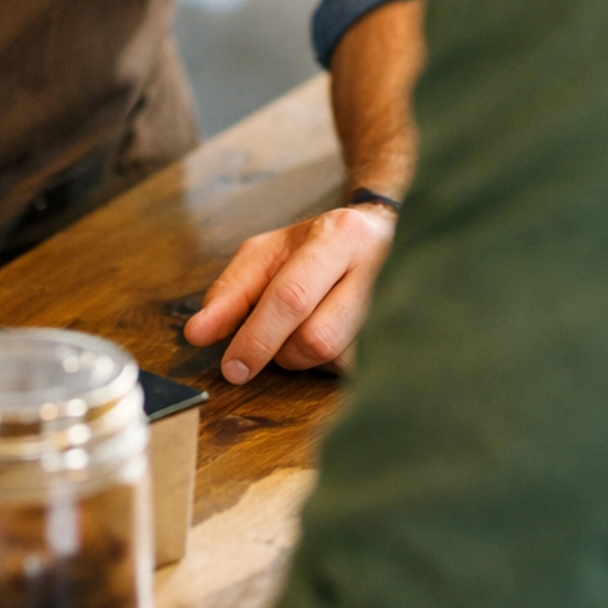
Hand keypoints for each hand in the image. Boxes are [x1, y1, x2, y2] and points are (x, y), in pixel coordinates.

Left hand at [182, 203, 396, 383]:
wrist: (388, 234)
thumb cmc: (319, 248)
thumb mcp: (269, 254)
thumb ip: (232, 291)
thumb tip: (197, 333)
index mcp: (338, 235)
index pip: (292, 296)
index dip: (257, 337)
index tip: (231, 368)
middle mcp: (378, 265)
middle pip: (317, 338)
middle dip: (282, 352)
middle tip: (270, 345)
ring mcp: (402, 303)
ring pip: (338, 361)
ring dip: (308, 359)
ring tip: (309, 329)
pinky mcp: (410, 336)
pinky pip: (359, 372)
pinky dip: (334, 366)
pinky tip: (337, 339)